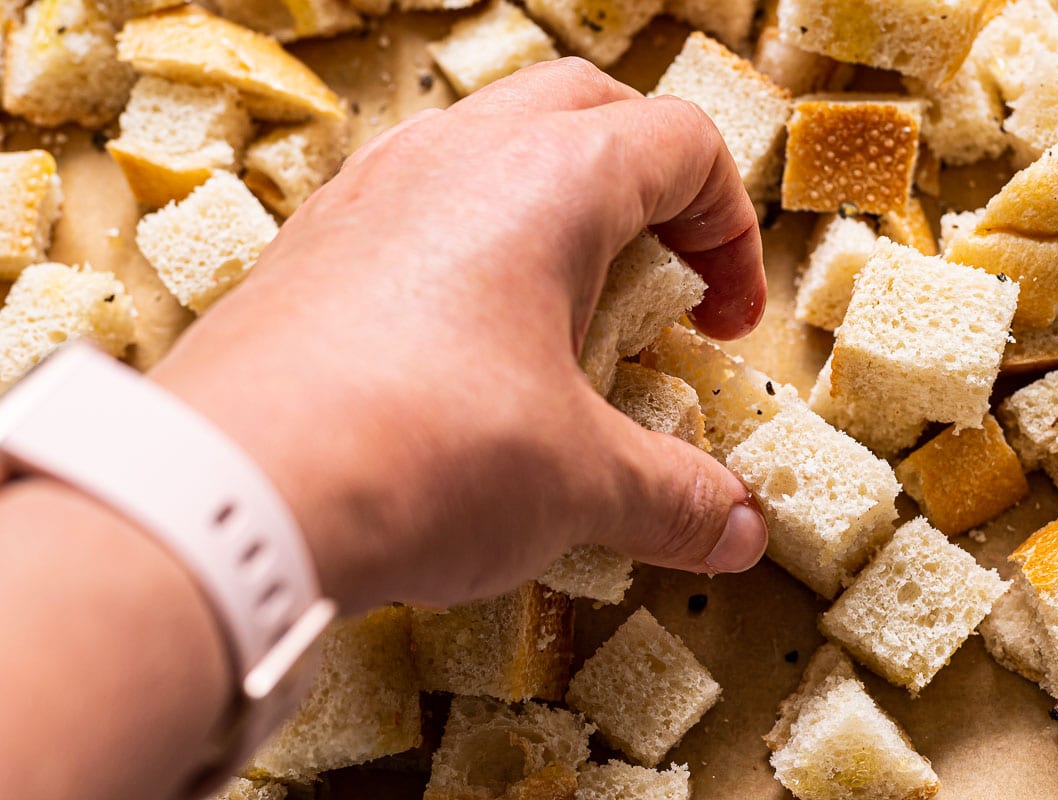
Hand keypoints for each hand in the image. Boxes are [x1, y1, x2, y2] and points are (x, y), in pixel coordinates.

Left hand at [151, 58, 769, 611]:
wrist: (227, 495)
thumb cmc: (419, 452)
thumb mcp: (577, 481)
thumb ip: (672, 496)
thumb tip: (734, 528)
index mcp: (549, 179)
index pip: (682, 147)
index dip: (730, 231)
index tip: (724, 321)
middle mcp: (454, 156)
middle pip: (589, 112)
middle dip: (651, 190)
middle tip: (663, 284)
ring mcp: (370, 191)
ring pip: (490, 146)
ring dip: (552, 210)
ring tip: (564, 311)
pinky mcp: (310, 244)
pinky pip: (412, 206)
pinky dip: (466, 248)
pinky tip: (461, 343)